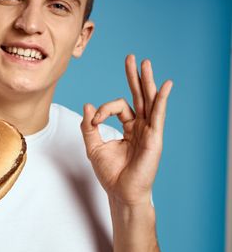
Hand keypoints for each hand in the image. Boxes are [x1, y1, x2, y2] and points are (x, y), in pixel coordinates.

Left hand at [80, 55, 172, 207]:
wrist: (120, 193)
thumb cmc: (110, 173)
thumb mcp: (94, 147)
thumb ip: (89, 126)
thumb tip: (87, 105)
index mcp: (129, 128)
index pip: (118, 107)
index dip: (103, 110)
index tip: (94, 121)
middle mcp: (141, 127)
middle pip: (139, 96)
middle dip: (135, 77)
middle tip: (131, 58)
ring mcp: (149, 131)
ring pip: (149, 101)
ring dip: (146, 81)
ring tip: (145, 63)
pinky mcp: (154, 139)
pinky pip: (157, 116)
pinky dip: (161, 100)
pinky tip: (165, 86)